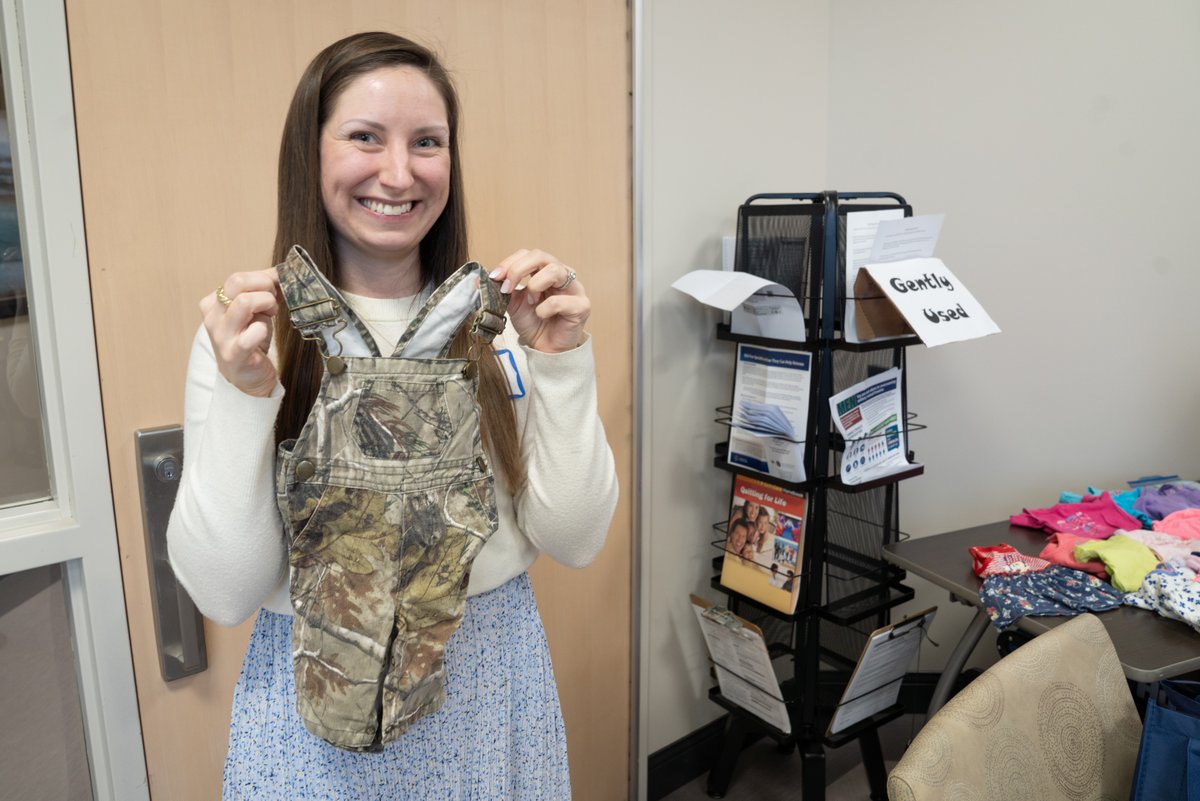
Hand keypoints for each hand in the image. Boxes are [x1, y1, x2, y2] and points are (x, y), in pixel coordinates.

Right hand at [200, 269, 281, 396]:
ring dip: (266, 304)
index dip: (264, 279)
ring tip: (270, 315)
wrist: (246, 377)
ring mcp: (222, 335)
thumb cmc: (251, 339)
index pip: (238, 277)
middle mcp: (213, 316)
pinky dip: (264, 329)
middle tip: (274, 302)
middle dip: (265, 287)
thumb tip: (281, 272)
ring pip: (244, 301)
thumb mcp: (254, 310)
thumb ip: (263, 289)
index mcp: (213, 302)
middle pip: (238, 282)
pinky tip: (263, 335)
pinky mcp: (235, 353)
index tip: (277, 288)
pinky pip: (254, 331)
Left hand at [489, 249, 588, 352]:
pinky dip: (545, 309)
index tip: (495, 277)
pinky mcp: (582, 306)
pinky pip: (560, 300)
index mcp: (545, 270)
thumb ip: (501, 289)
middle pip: (541, 256)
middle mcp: (562, 274)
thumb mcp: (512, 303)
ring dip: (535, 286)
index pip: (528, 254)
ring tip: (530, 302)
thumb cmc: (534, 323)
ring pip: (555, 271)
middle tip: (506, 287)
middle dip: (518, 269)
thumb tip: (475, 280)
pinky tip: (542, 315)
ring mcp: (575, 288)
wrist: (545, 348)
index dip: (510, 263)